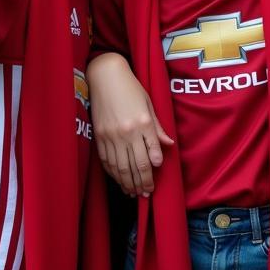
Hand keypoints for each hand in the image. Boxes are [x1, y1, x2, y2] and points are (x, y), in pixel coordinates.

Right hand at [87, 53, 173, 196]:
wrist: (105, 76)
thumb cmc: (130, 87)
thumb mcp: (149, 104)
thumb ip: (158, 127)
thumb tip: (169, 144)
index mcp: (143, 122)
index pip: (150, 156)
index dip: (152, 174)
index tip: (154, 185)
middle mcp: (128, 131)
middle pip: (136, 166)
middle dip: (142, 183)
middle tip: (145, 194)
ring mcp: (112, 134)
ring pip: (121, 167)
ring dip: (128, 183)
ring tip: (133, 192)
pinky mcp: (99, 135)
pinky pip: (107, 160)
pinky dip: (113, 173)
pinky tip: (118, 180)